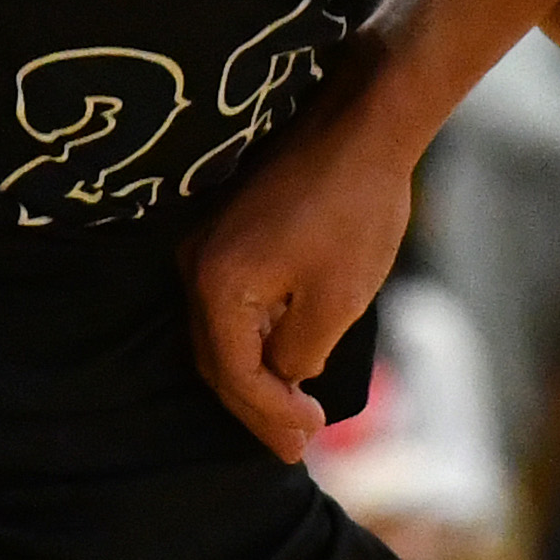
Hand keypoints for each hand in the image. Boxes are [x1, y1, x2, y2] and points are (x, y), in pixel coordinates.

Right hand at [184, 57, 404, 461]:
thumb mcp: (337, 298)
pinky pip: (232, 297)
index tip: (306, 442)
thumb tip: (284, 371)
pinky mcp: (228, 222)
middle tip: (296, 441)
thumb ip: (299, 352)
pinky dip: (256, 332)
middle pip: (218, 356)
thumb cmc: (355, 207)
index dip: (269, 416)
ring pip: (223, 327)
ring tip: (292, 406)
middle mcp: (196, 262)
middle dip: (258, 403)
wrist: (363, 117)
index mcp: (217, 285)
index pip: (233, 375)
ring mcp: (207, 239)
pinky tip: (284, 349)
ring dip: (256, 368)